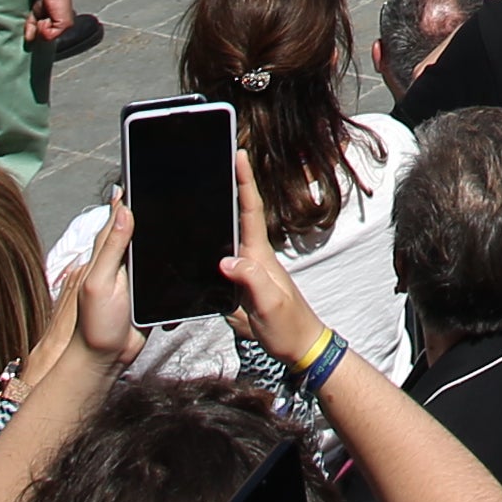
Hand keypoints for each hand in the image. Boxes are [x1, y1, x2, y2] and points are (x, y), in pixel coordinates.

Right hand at [27, 0, 75, 50]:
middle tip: (43, 15)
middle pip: (44, 39)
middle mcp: (63, 29)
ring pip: (46, 38)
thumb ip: (31, 28)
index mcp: (57, 26)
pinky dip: (44, 26)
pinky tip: (48, 17)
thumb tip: (28, 39)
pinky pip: (48, 35)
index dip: (37, 29)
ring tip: (46, 15)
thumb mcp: (35, 16)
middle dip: (38, 28)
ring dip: (41, 26)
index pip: (44, 36)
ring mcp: (65, 28)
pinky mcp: (65, 25)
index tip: (39, 18)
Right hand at [222, 146, 329, 362]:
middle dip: (230, 184)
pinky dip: (212, 241)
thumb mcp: (270, 305)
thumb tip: (226, 260)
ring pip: (229, 234)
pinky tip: (201, 235)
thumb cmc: (289, 327)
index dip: (245, 181)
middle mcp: (253, 257)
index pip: (251, 211)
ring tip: (206, 185)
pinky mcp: (241, 284)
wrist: (300, 347)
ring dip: (221, 209)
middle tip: (218, 158)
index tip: (238, 154)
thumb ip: (251, 281)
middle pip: (240, 214)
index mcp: (260, 256)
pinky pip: (223, 257)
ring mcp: (248, 269)